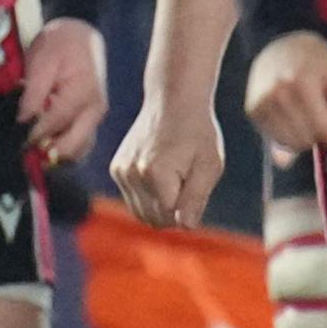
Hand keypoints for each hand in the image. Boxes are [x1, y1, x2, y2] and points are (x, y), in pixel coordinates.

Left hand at [21, 18, 108, 165]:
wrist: (81, 35)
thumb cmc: (61, 44)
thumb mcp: (42, 59)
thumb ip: (34, 92)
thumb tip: (23, 121)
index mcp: (83, 94)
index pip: (53, 126)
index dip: (30, 136)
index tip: (12, 137)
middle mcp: (94, 111)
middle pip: (70, 148)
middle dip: (44, 151)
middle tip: (22, 144)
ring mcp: (95, 118)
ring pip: (76, 152)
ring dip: (53, 152)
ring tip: (33, 139)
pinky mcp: (91, 121)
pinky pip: (79, 146)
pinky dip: (62, 148)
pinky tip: (45, 138)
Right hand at [109, 95, 224, 228]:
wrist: (173, 101)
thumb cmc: (197, 132)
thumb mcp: (210, 165)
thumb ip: (197, 198)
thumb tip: (185, 226)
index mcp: (156, 173)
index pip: (171, 217)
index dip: (188, 208)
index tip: (196, 184)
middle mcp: (132, 173)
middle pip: (153, 219)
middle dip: (173, 212)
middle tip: (188, 183)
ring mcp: (121, 171)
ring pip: (141, 212)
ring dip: (160, 205)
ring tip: (176, 178)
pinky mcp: (116, 169)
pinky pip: (133, 199)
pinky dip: (149, 195)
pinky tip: (163, 172)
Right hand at [244, 33, 326, 153]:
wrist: (280, 46)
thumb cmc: (315, 60)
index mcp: (303, 82)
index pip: (323, 127)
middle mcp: (278, 94)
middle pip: (308, 138)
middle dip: (324, 138)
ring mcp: (262, 103)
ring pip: (292, 144)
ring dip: (308, 139)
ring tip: (314, 121)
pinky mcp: (252, 110)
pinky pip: (276, 139)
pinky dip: (291, 137)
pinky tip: (298, 120)